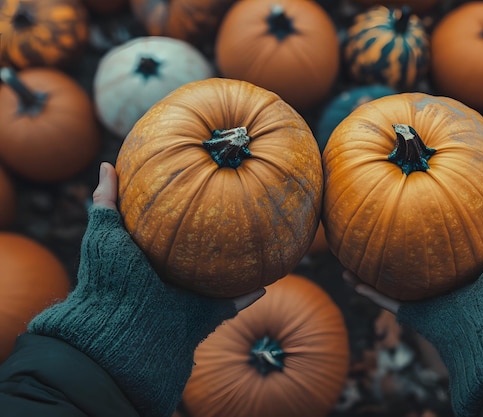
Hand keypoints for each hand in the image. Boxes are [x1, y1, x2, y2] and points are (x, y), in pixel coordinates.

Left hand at [93, 162, 264, 310]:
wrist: (122, 331)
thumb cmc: (110, 278)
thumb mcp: (103, 234)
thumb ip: (106, 202)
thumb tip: (108, 165)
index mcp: (148, 259)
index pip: (166, 231)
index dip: (179, 213)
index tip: (196, 188)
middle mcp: (169, 278)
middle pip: (196, 253)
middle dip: (212, 238)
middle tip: (231, 211)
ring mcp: (188, 298)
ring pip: (218, 279)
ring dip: (236, 266)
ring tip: (256, 243)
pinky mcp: (205, 315)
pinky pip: (234, 304)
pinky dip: (249, 295)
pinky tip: (266, 282)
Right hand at [342, 166, 482, 416]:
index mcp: (474, 258)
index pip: (449, 228)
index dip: (435, 209)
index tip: (419, 186)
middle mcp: (450, 275)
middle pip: (416, 249)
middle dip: (400, 233)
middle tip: (382, 206)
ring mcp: (432, 294)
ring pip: (395, 274)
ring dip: (373, 261)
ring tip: (354, 240)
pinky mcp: (417, 311)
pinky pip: (384, 299)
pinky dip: (365, 288)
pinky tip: (347, 272)